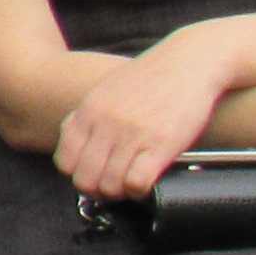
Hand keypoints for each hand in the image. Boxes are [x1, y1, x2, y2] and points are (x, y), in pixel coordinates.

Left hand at [52, 29, 235, 200]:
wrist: (190, 61)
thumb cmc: (151, 77)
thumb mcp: (107, 89)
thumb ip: (88, 115)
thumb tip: (75, 142)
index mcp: (88, 111)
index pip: (65, 161)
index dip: (78, 175)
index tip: (94, 175)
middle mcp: (105, 123)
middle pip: (85, 179)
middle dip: (98, 191)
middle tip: (113, 188)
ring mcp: (132, 134)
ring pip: (110, 186)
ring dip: (120, 193)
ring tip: (131, 186)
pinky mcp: (161, 143)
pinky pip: (136, 182)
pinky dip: (139, 191)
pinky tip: (147, 183)